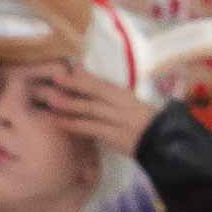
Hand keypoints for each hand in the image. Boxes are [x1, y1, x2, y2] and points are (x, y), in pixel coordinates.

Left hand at [26, 62, 154, 155]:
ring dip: (72, 105)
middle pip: (97, 92)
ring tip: (51, 101)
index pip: (102, 83)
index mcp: (124, 94)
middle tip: (54, 80)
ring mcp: (121, 120)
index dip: (82, 77)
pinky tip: (62, 123)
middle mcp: (124, 104)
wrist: (160, 142)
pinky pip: (95, 129)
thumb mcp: (122, 101)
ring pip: (94, 110)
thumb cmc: (137, 120)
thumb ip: (99, 86)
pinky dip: (77, 126)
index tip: (62, 72)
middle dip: (75, 85)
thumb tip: (77, 69)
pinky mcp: (119, 137)